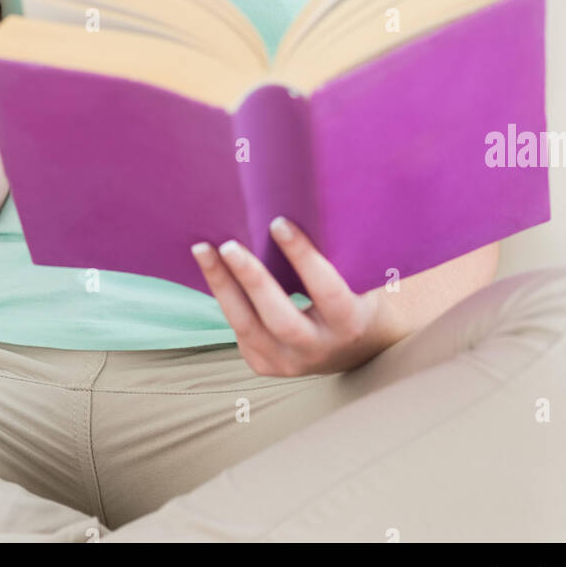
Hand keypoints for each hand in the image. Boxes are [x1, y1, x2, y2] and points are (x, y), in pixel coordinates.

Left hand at [190, 216, 386, 376]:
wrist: (358, 348)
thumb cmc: (360, 295)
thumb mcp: (364, 278)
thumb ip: (343, 252)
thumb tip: (305, 202)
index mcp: (350, 324)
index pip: (326, 291)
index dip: (303, 257)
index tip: (278, 222)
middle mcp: (319, 350)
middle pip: (280, 319)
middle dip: (251, 279)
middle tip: (228, 245)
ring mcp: (288, 363)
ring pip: (247, 327)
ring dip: (222, 286)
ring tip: (202, 250)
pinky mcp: (264, 364)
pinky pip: (238, 329)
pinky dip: (224, 296)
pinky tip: (210, 268)